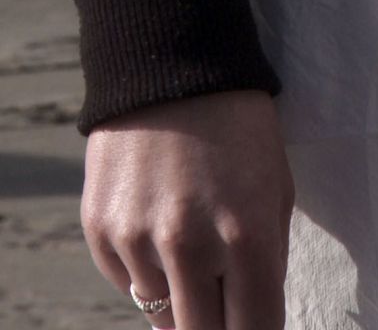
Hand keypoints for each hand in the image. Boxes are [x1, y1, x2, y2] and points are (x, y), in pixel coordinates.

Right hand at [81, 91, 293, 329]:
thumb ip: (268, 260)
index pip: (254, 328)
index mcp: (246, 237)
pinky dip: (148, 272)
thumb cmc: (241, 133)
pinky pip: (127, 282)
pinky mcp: (99, 230)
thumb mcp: (276, 191)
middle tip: (227, 308)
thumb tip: (252, 314)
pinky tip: (162, 231)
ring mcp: (137, 240)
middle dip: (218, 326)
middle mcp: (188, 246)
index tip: (256, 326)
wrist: (172, 73)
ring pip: (160, 313)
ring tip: (197, 254)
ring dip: (182, 298)